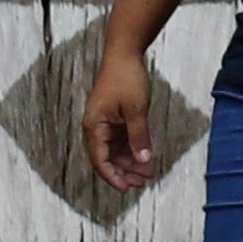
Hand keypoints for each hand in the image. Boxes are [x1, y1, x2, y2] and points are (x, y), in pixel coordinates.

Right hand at [82, 45, 163, 195]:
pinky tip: (145, 157)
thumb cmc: (127, 78)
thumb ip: (139, 136)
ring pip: (116, 150)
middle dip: (125, 172)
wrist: (125, 52)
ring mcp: (106, 123)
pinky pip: (122, 139)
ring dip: (131, 162)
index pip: (100, 160)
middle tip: (143, 183)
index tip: (127, 189)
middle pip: (108, 158)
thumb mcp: (136, 110)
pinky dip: (133, 148)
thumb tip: (143, 161)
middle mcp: (96, 128)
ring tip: (148, 173)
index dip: (113, 177)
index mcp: (94, 127)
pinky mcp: (115, 117)